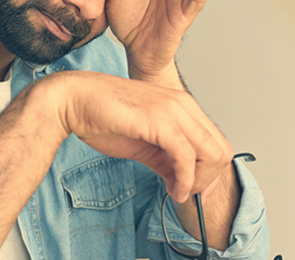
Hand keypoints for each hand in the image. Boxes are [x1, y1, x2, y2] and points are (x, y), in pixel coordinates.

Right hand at [38, 70, 233, 201]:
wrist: (74, 100)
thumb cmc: (103, 117)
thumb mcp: (143, 143)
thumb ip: (165, 159)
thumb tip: (181, 180)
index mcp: (182, 106)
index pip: (216, 142)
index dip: (211, 173)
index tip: (195, 191)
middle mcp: (183, 104)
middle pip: (221, 150)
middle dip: (208, 180)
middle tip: (186, 194)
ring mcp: (174, 110)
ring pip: (211, 154)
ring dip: (198, 183)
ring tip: (178, 193)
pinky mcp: (160, 121)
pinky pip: (186, 157)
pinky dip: (185, 180)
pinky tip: (172, 190)